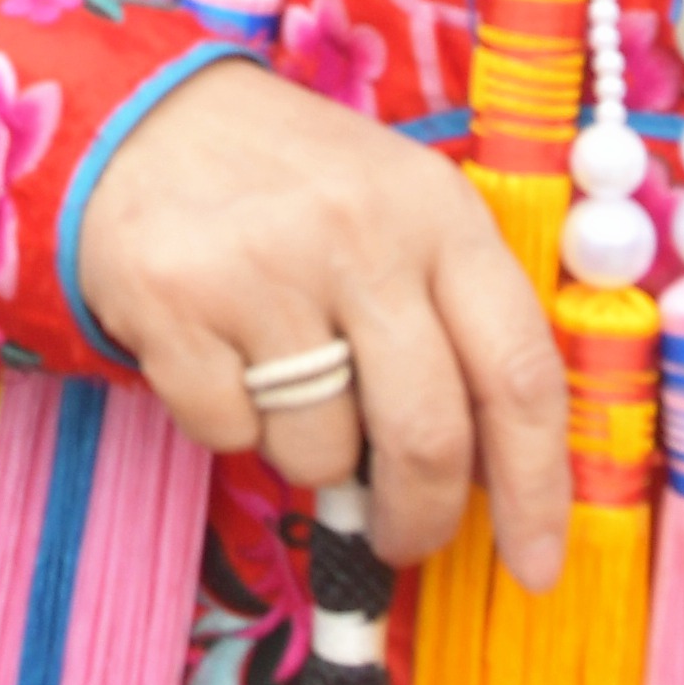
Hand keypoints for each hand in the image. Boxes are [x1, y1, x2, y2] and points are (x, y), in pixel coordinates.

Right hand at [70, 58, 568, 587]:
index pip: (520, 372)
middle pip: (427, 437)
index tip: (536, 566)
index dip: (538, 487)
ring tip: (283, 375)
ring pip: (321, 452)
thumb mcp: (401, 212)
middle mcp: (361, 232)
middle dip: (420, 517)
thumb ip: (455, 319)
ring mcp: (264, 265)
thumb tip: (493, 476)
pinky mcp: (175, 299)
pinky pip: (227, 433)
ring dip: (309, 452)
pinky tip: (218, 349)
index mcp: (439, 210)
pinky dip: (227, 421)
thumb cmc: (296, 186)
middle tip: (402, 538)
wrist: (145, 118)